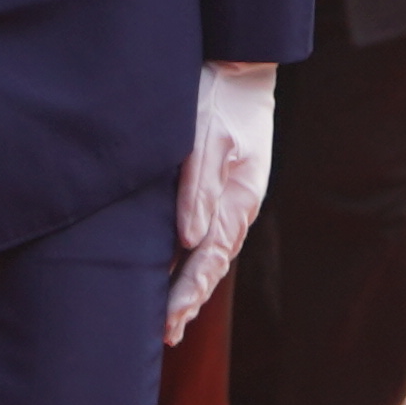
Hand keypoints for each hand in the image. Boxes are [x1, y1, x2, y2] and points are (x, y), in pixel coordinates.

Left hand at [167, 64, 276, 341]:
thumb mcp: (206, 139)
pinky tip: (175, 273)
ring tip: (171, 321)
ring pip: (210, 255)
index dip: (189, 292)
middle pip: (212, 265)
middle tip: (166, 335)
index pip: (211, 258)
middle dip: (189, 300)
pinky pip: (207, 236)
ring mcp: (231, 200)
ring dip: (190, 287)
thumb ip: (199, 189)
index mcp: (239, 199)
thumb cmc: (218, 99)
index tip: (169, 320)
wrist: (237, 69)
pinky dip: (191, 262)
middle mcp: (238, 207)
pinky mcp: (222, 190)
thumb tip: (190, 240)